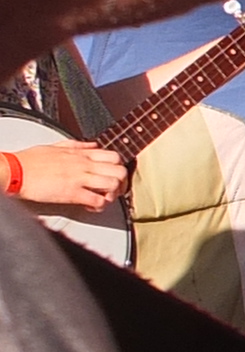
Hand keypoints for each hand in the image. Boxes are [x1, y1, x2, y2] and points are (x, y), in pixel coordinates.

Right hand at [12, 139, 127, 208]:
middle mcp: (84, 165)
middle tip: (114, 190)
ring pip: (114, 185)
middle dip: (121, 183)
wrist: (15, 171)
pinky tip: (91, 206)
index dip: (118, 167)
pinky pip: (98, 201)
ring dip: (113, 195)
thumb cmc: (29, 161)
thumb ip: (77, 145)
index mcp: (80, 154)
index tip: (113, 175)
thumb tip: (93, 145)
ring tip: (103, 198)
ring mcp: (79, 178)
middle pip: (120, 171)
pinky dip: (99, 206)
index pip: (114, 156)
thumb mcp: (55, 146)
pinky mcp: (72, 193)